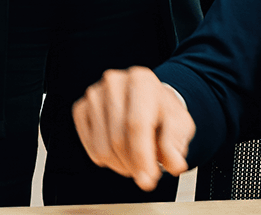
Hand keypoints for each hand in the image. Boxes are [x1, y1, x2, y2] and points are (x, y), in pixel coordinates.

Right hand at [73, 66, 193, 191]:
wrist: (148, 101)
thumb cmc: (163, 112)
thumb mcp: (180, 125)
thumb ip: (175, 143)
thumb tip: (175, 164)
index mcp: (142, 81)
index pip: (137, 124)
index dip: (142, 156)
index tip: (148, 180)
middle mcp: (115, 82)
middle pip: (118, 139)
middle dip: (134, 165)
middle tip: (146, 173)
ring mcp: (94, 94)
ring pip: (103, 148)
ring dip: (122, 165)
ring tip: (136, 159)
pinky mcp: (81, 108)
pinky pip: (91, 148)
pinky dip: (108, 159)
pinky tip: (121, 151)